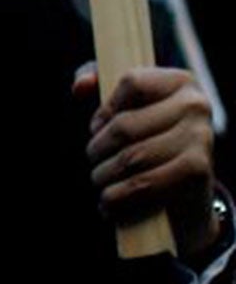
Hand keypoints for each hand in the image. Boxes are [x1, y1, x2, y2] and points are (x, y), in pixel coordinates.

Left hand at [76, 63, 220, 262]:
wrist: (188, 186)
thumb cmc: (149, 136)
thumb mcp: (126, 103)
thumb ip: (97, 83)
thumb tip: (81, 86)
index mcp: (179, 81)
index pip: (131, 83)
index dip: (104, 108)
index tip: (96, 127)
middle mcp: (196, 105)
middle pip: (125, 126)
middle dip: (97, 149)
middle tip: (93, 160)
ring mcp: (202, 137)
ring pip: (132, 158)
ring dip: (104, 176)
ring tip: (99, 182)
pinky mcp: (199, 170)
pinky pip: (146, 183)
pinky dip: (120, 196)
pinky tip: (109, 202)